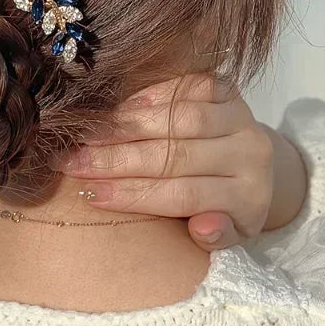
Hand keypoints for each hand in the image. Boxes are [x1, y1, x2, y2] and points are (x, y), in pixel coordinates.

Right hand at [58, 74, 304, 250]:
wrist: (250, 163)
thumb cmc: (223, 206)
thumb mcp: (224, 236)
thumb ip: (214, 238)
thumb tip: (203, 227)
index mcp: (249, 198)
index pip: (183, 195)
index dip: (133, 194)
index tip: (88, 195)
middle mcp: (252, 154)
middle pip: (176, 156)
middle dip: (117, 160)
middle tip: (72, 162)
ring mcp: (241, 117)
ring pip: (178, 119)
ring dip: (126, 126)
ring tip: (85, 136)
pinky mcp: (227, 89)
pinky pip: (184, 88)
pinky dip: (148, 97)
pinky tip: (115, 109)